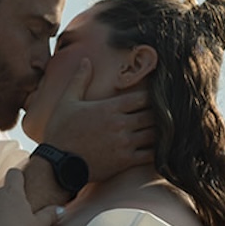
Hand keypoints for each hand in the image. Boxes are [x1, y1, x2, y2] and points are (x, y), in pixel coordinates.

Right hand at [39, 59, 155, 179]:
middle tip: (167, 112)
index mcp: (110, 107)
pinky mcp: (125, 161)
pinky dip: (159, 152)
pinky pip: (150, 155)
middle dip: (160, 113)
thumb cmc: (60, 132)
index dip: (153, 96)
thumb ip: (79, 80)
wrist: (57, 164)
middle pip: (152, 115)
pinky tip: (163, 149)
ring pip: (154, 134)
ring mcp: (124, 143)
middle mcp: (121, 124)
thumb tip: (86, 61)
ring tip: (167, 129)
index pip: (142, 97)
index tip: (156, 96)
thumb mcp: (67, 101)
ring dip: (162, 131)